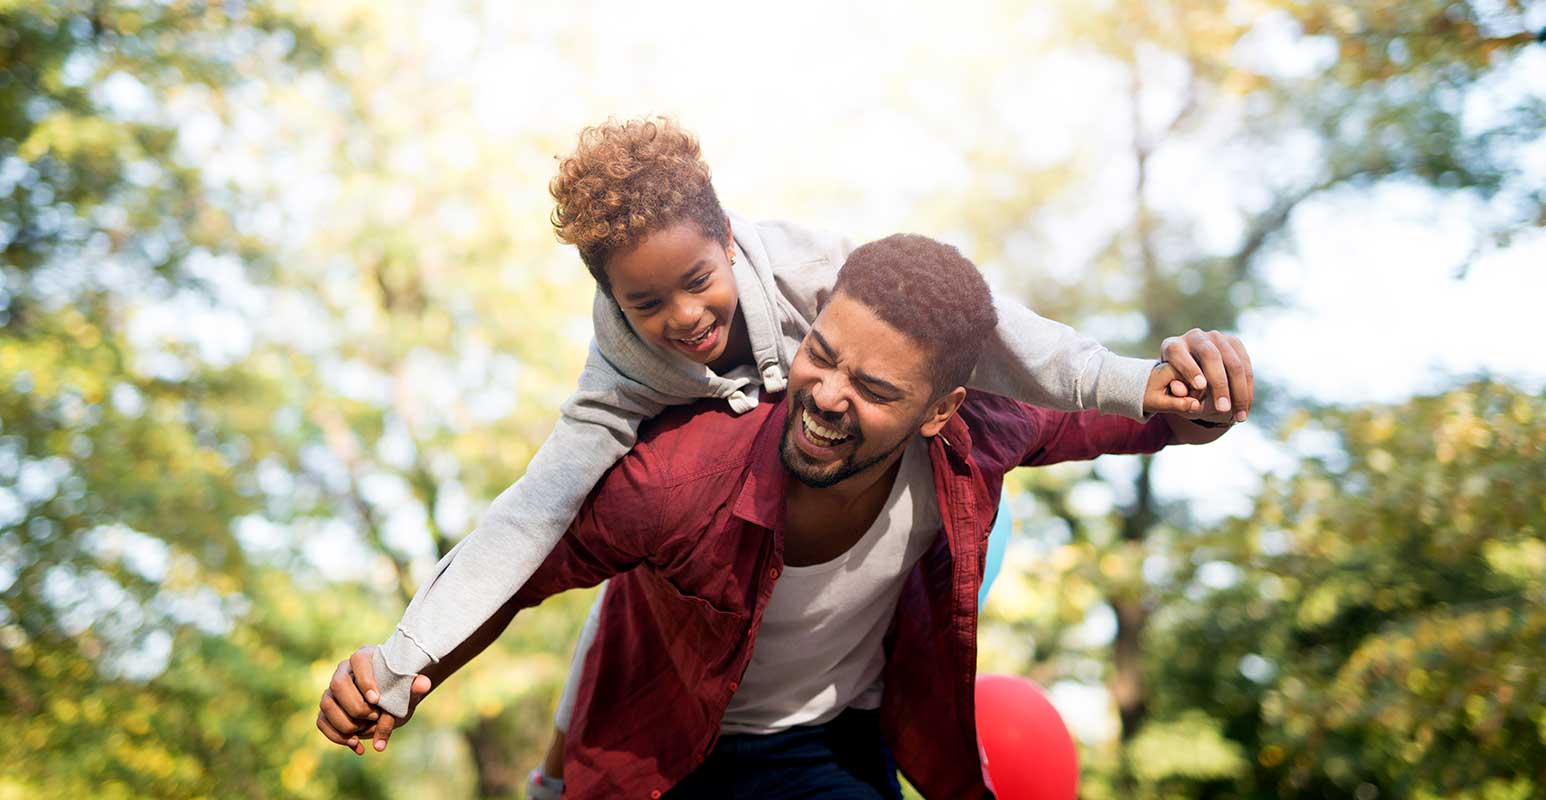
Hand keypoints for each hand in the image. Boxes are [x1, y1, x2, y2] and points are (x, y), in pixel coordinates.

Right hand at [316, 645, 431, 754]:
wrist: (391, 704)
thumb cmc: (399, 692)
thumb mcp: (408, 691)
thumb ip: (414, 688)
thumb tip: (424, 684)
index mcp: (364, 658)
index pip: (358, 660)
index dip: (365, 680)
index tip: (377, 699)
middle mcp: (343, 671)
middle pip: (337, 684)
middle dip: (355, 705)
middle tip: (374, 716)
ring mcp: (331, 691)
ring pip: (326, 704)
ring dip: (345, 722)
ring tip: (364, 730)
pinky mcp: (327, 710)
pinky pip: (321, 722)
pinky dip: (337, 736)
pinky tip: (356, 745)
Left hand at [1143, 329, 1252, 422]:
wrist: (1194, 379)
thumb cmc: (1180, 390)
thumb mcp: (1174, 395)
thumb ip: (1176, 395)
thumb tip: (1180, 391)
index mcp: (1173, 347)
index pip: (1179, 353)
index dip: (1189, 369)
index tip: (1199, 387)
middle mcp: (1194, 337)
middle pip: (1210, 355)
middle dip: (1218, 384)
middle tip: (1223, 409)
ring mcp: (1216, 338)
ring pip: (1233, 362)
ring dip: (1239, 391)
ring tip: (1239, 415)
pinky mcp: (1234, 343)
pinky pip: (1245, 365)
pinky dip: (1247, 388)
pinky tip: (1246, 407)